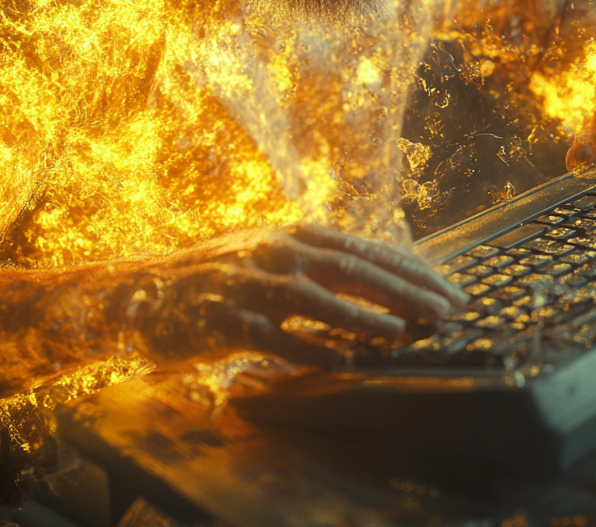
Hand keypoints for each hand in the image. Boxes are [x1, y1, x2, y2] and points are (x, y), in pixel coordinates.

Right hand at [125, 224, 467, 367]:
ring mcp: (254, 286)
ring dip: (369, 315)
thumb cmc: (218, 274)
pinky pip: (281, 339)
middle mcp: (278, 252)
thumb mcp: (269, 252)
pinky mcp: (231, 322)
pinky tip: (347, 360)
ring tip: (410, 328)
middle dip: (407, 289)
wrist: (146, 288)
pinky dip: (315, 349)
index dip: (410, 268)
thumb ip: (315, 260)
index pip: (365, 248)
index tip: (447, 287)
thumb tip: (374, 275)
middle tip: (449, 308)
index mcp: (292, 235)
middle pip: (354, 268)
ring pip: (322, 300)